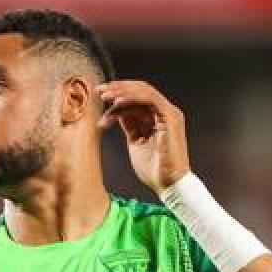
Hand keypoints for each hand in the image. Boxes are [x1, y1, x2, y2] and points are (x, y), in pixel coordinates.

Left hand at [97, 80, 189, 195]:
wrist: (168, 183)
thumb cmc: (154, 169)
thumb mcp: (136, 142)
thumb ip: (130, 126)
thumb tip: (117, 113)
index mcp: (158, 118)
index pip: (138, 98)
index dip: (119, 94)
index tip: (101, 95)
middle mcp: (165, 113)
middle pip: (141, 91)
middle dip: (119, 88)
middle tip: (100, 91)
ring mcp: (169, 113)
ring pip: (144, 92)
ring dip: (123, 92)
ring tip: (105, 96)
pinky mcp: (170, 117)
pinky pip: (149, 100)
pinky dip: (132, 99)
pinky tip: (117, 103)